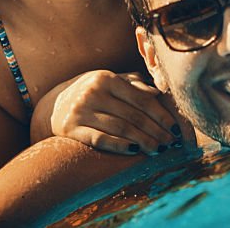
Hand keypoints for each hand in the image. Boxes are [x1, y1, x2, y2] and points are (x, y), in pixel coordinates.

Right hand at [46, 71, 180, 154]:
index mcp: (105, 78)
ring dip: (143, 141)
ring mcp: (80, 110)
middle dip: (156, 131)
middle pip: (133, 115)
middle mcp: (92, 92)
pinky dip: (119, 146)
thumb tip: (157, 92)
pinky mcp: (71, 128)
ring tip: (158, 149)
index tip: (175, 127)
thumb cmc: (92, 93)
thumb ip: (133, 84)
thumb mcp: (109, 83)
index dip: (161, 114)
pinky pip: (100, 139)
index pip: (140, 98)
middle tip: (171, 143)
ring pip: (120, 128)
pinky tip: (135, 150)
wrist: (54, 106)